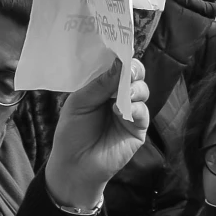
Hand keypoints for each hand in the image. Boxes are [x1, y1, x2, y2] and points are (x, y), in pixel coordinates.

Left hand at [43, 55, 150, 213]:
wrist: (74, 165)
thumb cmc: (72, 132)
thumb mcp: (79, 103)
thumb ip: (100, 84)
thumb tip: (120, 63)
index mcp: (103, 87)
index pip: (117, 67)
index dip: (120, 58)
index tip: (121, 50)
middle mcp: (118, 96)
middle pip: (135, 76)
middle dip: (133, 70)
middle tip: (128, 70)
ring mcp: (130, 112)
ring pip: (142, 91)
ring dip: (135, 89)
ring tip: (124, 93)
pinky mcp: (138, 129)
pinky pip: (143, 113)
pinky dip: (135, 108)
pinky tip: (121, 111)